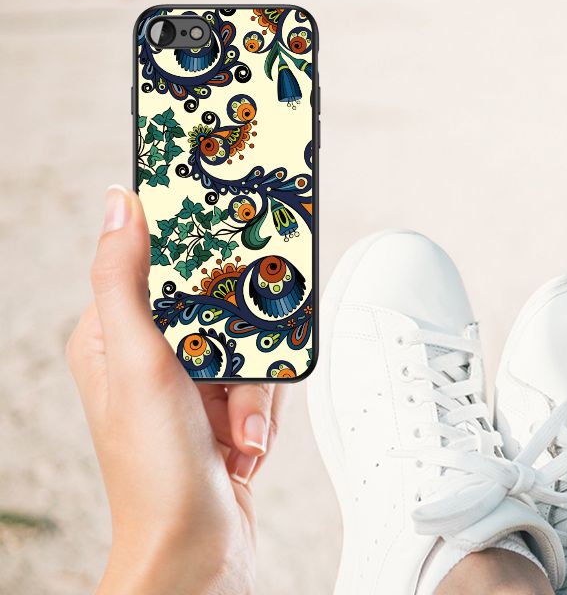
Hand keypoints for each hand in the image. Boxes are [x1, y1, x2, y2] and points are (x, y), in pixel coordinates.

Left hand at [67, 186, 285, 593]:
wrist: (196, 552)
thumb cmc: (156, 473)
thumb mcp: (138, 363)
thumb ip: (125, 280)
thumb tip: (120, 204)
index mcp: (112, 337)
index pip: (158, 264)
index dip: (197, 253)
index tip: (228, 238)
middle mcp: (149, 357)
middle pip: (218, 304)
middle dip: (240, 347)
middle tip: (234, 376)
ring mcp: (189, 385)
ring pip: (249, 343)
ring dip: (255, 391)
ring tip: (238, 430)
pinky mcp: (222, 409)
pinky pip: (263, 380)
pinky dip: (263, 412)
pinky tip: (245, 443)